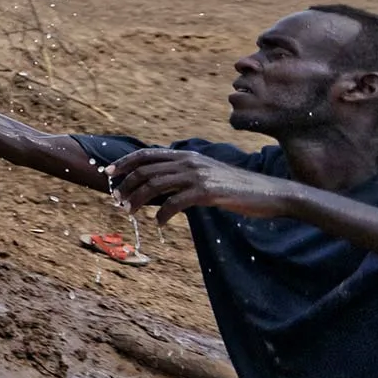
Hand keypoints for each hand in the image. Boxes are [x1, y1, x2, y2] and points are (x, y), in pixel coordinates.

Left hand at [109, 148, 298, 222]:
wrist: (269, 192)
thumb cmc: (235, 187)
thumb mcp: (206, 173)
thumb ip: (183, 175)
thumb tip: (158, 186)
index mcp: (187, 155)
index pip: (147, 154)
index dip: (125, 162)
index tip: (108, 172)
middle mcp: (189, 161)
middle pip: (146, 170)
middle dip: (126, 185)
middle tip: (116, 200)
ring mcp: (198, 175)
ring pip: (155, 186)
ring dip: (137, 200)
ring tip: (129, 212)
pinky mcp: (207, 192)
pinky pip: (175, 203)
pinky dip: (162, 214)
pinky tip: (159, 223)